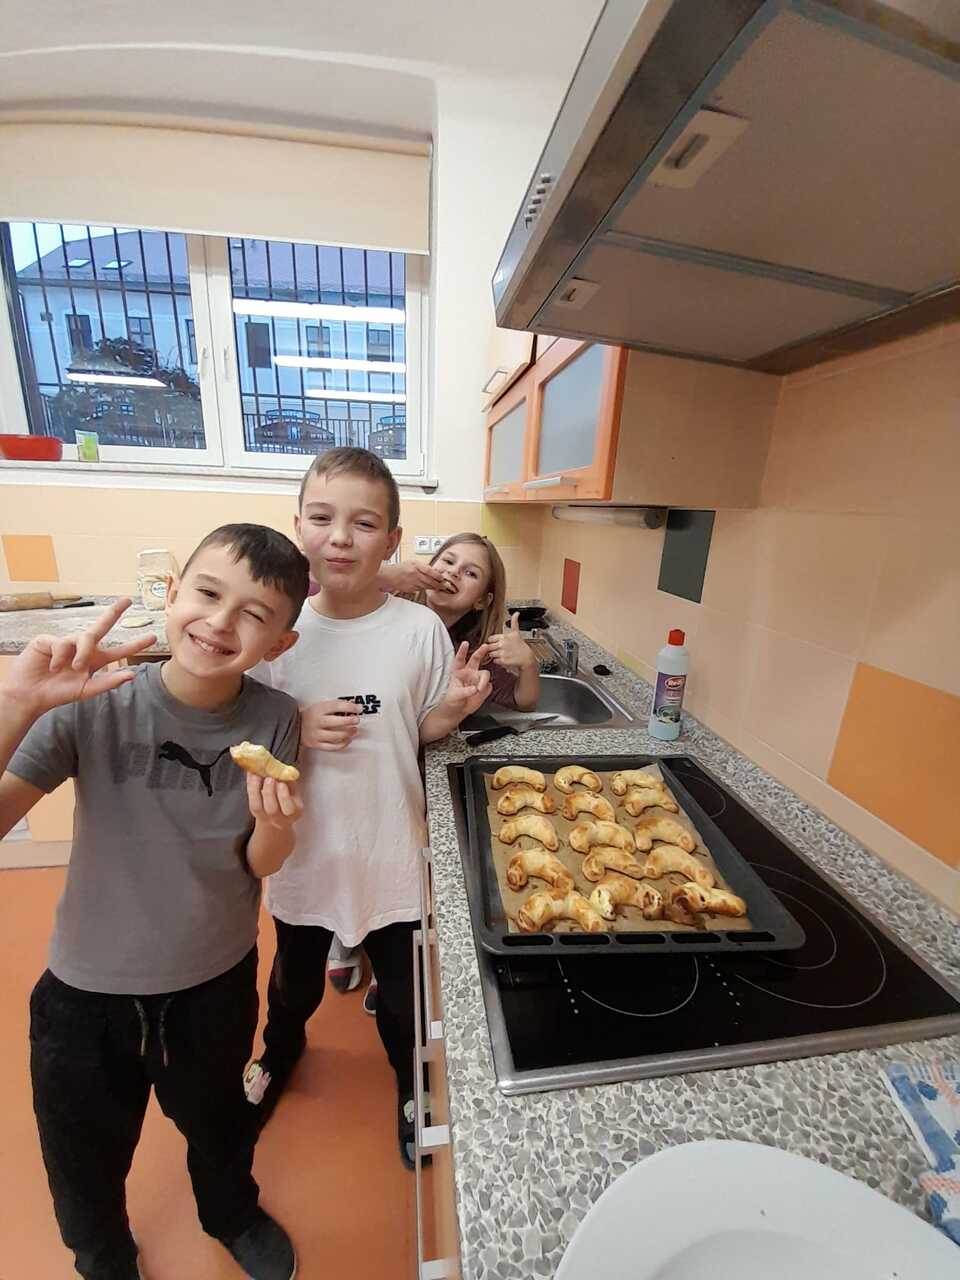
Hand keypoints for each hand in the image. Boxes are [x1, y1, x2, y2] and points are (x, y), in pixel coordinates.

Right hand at [2, 597, 156, 716]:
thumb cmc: (57, 693)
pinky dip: (61, 656)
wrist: (29, 695)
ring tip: (71, 668)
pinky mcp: (49, 640)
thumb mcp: (85, 690)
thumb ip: (107, 682)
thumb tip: (131, 675)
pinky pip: (63, 642)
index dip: (135, 644)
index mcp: (94, 661)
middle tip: (127, 600)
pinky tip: (53, 666)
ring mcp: (66, 642)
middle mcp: (82, 648)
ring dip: (81, 654)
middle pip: (102, 627)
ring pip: (83, 638)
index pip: (119, 651)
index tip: (153, 636)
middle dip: (114, 613)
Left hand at [246, 773, 302, 830]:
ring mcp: (264, 816)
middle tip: (269, 778)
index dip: (284, 796)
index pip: (289, 808)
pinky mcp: (254, 811)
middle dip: (269, 792)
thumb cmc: (287, 798)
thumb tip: (284, 770)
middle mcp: (278, 818)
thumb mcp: (293, 791)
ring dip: (255, 788)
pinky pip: (250, 799)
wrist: (277, 814)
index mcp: (293, 812)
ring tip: (257, 775)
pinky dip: (250, 785)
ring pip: (257, 806)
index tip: (281, 783)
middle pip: (272, 809)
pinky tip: (251, 774)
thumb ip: (290, 782)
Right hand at [301, 699, 361, 750]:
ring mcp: (316, 734)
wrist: (294, 725)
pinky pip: (332, 747)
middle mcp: (317, 722)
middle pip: (336, 722)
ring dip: (348, 733)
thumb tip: (353, 707)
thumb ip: (335, 706)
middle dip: (349, 721)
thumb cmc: (311, 715)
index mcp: (318, 710)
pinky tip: (347, 740)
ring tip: (354, 730)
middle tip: (356, 720)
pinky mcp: (316, 744)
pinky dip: (342, 744)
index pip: (336, 706)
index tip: (358, 708)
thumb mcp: (321, 706)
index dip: (350, 707)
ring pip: (336, 736)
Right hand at [382, 560, 455, 595]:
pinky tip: (429, 587)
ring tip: (439, 587)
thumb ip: (423, 566)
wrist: (389, 576)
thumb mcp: (412, 562)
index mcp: (415, 566)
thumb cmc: (401, 568)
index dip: (437, 576)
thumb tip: (434, 571)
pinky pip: (421, 589)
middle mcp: (414, 574)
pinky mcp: (411, 589)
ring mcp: (412, 582)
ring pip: (427, 586)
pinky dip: (426, 588)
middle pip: (430, 581)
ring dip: (434, 587)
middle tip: (444, 585)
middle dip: (439, 584)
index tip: (442, 578)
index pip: (430, 571)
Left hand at [442, 642, 491, 719]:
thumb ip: (465, 691)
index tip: (465, 643)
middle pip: (476, 659)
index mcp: (458, 672)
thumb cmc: (452, 700)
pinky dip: (486, 689)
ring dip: (483, 681)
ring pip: (485, 674)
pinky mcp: (484, 687)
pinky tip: (481, 693)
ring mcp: (477, 679)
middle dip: (481, 651)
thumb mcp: (455, 696)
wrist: (458, 711)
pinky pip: (489, 685)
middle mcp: (469, 673)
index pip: (460, 659)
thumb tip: (475, 689)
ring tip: (479, 690)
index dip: (462, 651)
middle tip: (486, 646)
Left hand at [486, 613, 533, 672]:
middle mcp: (502, 644)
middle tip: (501, 650)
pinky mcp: (503, 660)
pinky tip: (504, 659)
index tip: (498, 643)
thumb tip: (516, 613)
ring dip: (496, 655)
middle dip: (493, 648)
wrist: (527, 658)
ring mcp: (502, 652)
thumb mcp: (516, 633)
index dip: (493, 641)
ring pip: (491, 654)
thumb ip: (514, 622)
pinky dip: (498, 661)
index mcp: (504, 636)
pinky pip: (495, 661)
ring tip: (503, 654)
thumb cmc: (521, 646)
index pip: (490, 639)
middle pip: (489, 646)